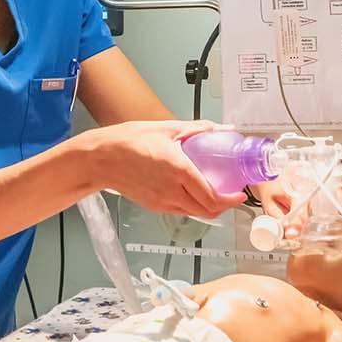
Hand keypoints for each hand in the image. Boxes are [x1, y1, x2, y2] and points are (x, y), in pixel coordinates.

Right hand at [85, 120, 244, 217]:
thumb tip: (219, 128)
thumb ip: (197, 129)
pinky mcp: (153, 205)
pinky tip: (192, 192)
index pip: (213, 197)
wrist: (101, 158)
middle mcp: (172, 191)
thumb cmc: (128, 142)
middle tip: (231, 195)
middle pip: (207, 211)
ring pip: (194, 213)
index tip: (240, 195)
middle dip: (223, 206)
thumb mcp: (167, 129)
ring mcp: (162, 201)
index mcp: (179, 171)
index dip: (231, 200)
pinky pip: (179, 210)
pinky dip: (192, 206)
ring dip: (208, 208)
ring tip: (214, 193)